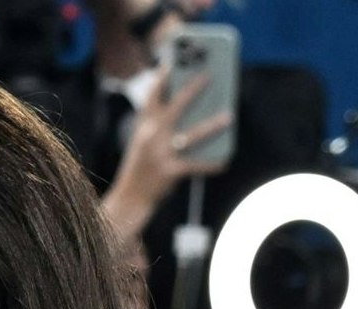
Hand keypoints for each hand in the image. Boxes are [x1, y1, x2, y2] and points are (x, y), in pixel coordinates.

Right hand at [100, 63, 231, 246]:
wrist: (129, 199)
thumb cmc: (141, 169)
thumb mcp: (144, 143)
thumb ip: (160, 127)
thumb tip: (192, 115)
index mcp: (143, 127)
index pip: (152, 95)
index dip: (162, 76)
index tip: (172, 61)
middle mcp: (150, 137)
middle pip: (175, 107)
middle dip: (193, 89)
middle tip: (209, 76)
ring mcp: (160, 154)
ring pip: (190, 135)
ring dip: (212, 125)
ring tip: (229, 116)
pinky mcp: (170, 172)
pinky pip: (196, 166)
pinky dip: (212, 165)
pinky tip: (224, 162)